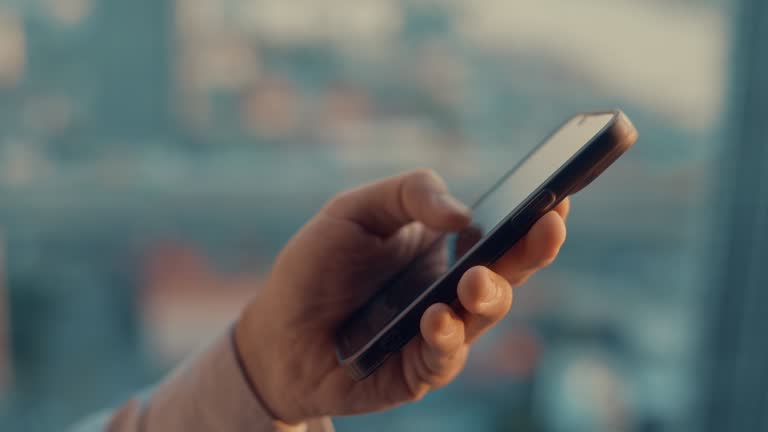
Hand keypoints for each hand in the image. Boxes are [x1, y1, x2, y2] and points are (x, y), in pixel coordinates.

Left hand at [235, 169, 568, 422]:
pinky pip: (443, 357)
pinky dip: (444, 338)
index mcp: (445, 250)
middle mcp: (451, 291)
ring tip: (474, 281)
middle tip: (547, 226)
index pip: (501, 231)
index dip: (533, 215)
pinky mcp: (417, 372)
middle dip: (532, 250)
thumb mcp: (354, 210)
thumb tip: (463, 215)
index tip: (559, 194)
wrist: (275, 331)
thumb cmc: (317, 266)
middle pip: (508, 272)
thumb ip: (408, 193)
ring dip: (487, 296)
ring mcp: (439, 332)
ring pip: (483, 316)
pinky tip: (435, 318)